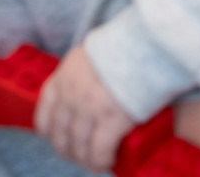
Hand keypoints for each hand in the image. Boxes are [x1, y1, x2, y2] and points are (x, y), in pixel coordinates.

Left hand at [35, 46, 134, 173]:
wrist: (155, 38)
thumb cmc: (134, 41)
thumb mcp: (98, 51)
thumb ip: (86, 71)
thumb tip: (93, 87)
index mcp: (65, 75)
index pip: (44, 116)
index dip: (52, 133)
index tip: (61, 138)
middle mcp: (71, 94)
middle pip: (60, 136)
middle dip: (70, 150)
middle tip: (81, 154)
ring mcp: (90, 108)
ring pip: (78, 147)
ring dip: (86, 160)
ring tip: (96, 162)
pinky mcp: (112, 119)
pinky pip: (99, 151)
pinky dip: (102, 160)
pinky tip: (107, 162)